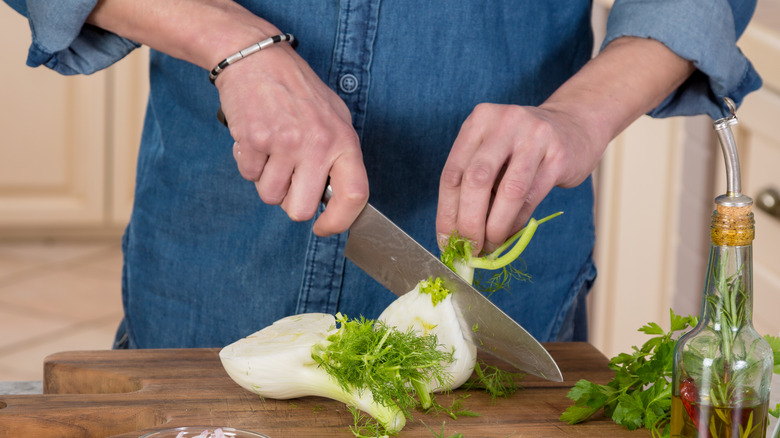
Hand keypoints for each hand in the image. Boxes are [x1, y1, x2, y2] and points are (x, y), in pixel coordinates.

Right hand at [216, 42, 367, 235]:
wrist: (257, 59)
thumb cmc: (297, 90)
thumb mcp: (334, 118)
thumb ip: (338, 157)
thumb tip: (336, 198)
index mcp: (343, 141)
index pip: (354, 195)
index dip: (340, 222)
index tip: (325, 228)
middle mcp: (317, 145)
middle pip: (301, 210)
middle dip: (290, 201)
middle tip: (288, 178)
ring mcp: (284, 143)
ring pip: (270, 196)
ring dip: (267, 179)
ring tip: (272, 149)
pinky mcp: (253, 140)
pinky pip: (247, 176)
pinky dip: (248, 163)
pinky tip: (256, 138)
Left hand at [436, 102, 600, 253]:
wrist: (575, 126)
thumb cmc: (523, 146)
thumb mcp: (492, 153)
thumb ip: (473, 184)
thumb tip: (456, 234)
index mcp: (478, 121)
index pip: (452, 174)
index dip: (446, 213)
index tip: (447, 241)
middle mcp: (503, 123)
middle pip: (476, 181)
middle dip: (469, 222)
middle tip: (469, 249)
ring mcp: (534, 136)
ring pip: (508, 191)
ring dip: (495, 227)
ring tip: (490, 246)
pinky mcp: (559, 155)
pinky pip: (532, 197)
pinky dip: (516, 222)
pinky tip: (509, 234)